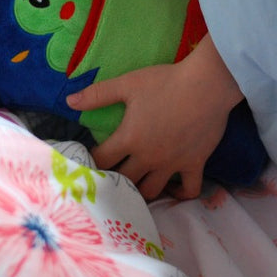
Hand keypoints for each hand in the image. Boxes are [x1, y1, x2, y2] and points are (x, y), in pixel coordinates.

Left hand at [66, 35, 243, 199]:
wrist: (207, 85)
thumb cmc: (166, 82)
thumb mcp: (127, 84)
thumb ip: (97, 94)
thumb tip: (69, 102)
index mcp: (129, 138)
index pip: (102, 160)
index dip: (93, 161)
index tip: (91, 159)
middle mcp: (148, 157)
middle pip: (124, 180)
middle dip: (114, 179)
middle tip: (110, 176)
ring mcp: (172, 164)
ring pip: (151, 191)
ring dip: (140, 191)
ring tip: (135, 186)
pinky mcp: (194, 164)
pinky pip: (188, 190)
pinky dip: (179, 194)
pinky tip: (172, 189)